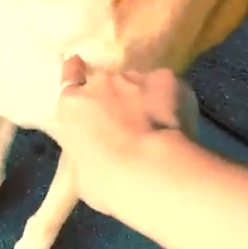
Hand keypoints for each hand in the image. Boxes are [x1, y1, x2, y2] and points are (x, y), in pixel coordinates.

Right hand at [55, 55, 198, 215]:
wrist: (147, 170)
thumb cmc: (103, 180)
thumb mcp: (79, 168)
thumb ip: (85, 147)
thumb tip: (97, 148)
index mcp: (74, 104)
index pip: (70, 76)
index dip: (76, 72)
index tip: (80, 69)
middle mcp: (101, 83)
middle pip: (107, 83)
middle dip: (115, 97)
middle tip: (128, 123)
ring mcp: (134, 77)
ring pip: (138, 84)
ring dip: (143, 99)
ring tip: (157, 128)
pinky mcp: (166, 78)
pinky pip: (166, 86)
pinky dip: (171, 100)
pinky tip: (177, 123)